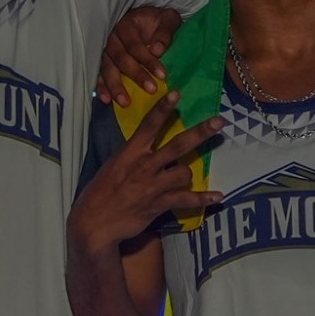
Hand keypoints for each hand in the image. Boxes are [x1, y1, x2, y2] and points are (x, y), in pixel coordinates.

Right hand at [70, 93, 222, 250]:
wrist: (94, 222)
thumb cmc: (101, 191)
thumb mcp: (114, 165)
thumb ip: (134, 154)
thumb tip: (150, 145)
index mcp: (130, 152)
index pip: (149, 125)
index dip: (163, 108)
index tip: (176, 93)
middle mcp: (143, 165)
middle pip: (178, 145)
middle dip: (200, 132)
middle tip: (219, 122)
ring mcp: (152, 186)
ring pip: (184, 173)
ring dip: (187, 174)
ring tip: (183, 179)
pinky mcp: (158, 205)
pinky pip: (186, 199)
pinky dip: (203, 199)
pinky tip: (218, 197)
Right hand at [97, 6, 182, 106]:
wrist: (142, 20)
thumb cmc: (156, 21)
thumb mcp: (167, 19)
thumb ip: (164, 32)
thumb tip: (157, 50)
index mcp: (126, 25)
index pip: (135, 44)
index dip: (148, 60)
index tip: (163, 75)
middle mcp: (111, 37)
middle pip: (120, 57)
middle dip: (135, 75)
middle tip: (151, 89)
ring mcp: (103, 50)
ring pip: (106, 68)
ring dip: (115, 86)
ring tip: (125, 102)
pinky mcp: (101, 61)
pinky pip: (98, 74)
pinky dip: (100, 87)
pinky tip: (106, 100)